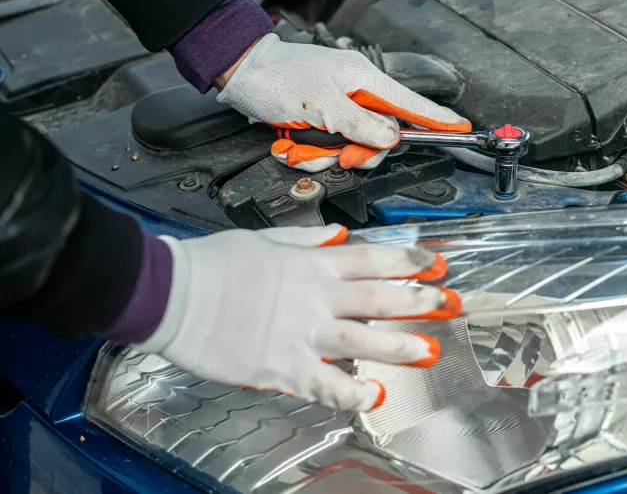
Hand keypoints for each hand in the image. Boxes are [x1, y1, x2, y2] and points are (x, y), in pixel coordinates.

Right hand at [135, 224, 460, 411]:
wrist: (170, 292)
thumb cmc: (211, 263)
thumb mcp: (264, 239)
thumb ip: (306, 240)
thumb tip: (338, 235)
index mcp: (311, 263)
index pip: (372, 258)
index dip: (409, 260)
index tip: (435, 263)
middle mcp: (315, 296)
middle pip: (379, 296)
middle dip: (419, 300)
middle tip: (450, 304)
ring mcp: (301, 333)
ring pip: (363, 339)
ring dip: (399, 346)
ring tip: (429, 351)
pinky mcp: (281, 366)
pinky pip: (324, 383)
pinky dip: (350, 391)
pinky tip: (373, 395)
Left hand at [216, 33, 470, 171]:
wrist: (241, 74)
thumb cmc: (277, 78)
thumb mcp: (321, 104)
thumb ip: (360, 124)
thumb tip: (391, 139)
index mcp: (364, 80)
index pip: (411, 104)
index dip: (437, 119)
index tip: (462, 128)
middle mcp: (356, 94)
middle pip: (380, 137)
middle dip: (356, 152)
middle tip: (338, 153)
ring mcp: (339, 109)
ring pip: (351, 147)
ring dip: (325, 154)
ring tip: (301, 143)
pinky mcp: (322, 122)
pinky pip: (329, 148)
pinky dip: (310, 152)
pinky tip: (293, 143)